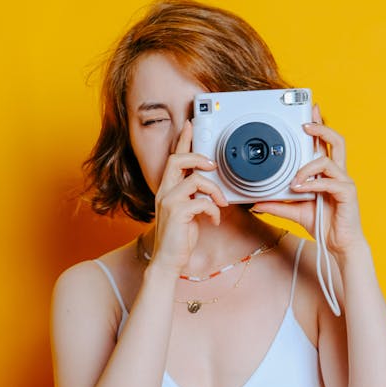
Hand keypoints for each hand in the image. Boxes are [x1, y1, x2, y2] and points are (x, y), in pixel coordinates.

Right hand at [151, 121, 228, 273]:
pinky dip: (213, 210)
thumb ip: (194, 196)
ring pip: (195, 180)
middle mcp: (165, 192)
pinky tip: (214, 220)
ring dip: (214, 190)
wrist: (168, 260)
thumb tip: (210, 189)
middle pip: (177, 160)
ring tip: (221, 203)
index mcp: (167, 189)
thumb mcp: (187, 212)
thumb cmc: (179, 238)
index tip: (190, 125)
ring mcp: (169, 202)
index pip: (174, 159)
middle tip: (213, 165)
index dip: (183, 141)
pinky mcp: (177, 213)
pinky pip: (202, 202)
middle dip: (198, 157)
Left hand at [252, 104, 364, 258]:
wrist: (338, 245)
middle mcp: (338, 173)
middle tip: (305, 124)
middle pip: (336, 140)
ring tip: (294, 181)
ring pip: (327, 161)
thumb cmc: (323, 224)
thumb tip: (256, 203)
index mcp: (328, 173)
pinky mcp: (347, 193)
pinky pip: (330, 181)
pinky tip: (301, 189)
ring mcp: (344, 181)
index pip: (325, 144)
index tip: (309, 112)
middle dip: (321, 128)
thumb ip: (277, 205)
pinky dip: (314, 183)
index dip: (319, 126)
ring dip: (307, 167)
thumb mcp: (295, 211)